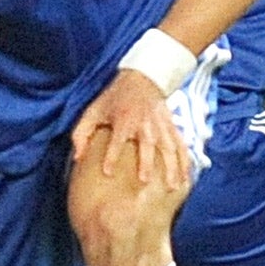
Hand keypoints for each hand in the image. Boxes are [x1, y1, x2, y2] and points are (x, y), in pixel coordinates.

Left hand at [71, 69, 190, 190]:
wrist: (143, 79)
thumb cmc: (115, 98)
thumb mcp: (94, 110)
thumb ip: (82, 133)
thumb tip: (77, 158)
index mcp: (124, 120)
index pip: (117, 140)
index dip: (111, 156)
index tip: (108, 172)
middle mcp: (144, 124)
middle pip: (147, 145)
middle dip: (146, 163)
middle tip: (145, 181)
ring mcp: (161, 126)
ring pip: (169, 148)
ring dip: (171, 167)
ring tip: (172, 187)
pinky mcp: (172, 127)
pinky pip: (181, 145)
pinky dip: (185, 161)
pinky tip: (186, 178)